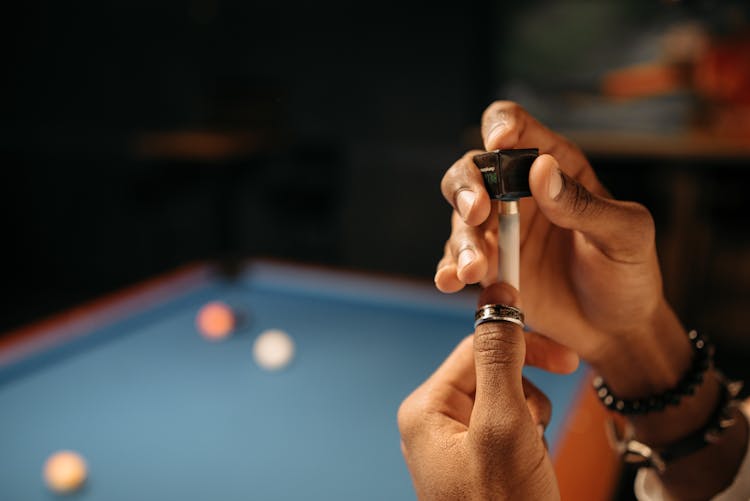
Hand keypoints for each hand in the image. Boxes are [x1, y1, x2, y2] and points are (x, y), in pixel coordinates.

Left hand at [398, 283, 558, 500]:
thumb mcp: (505, 425)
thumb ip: (500, 358)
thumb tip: (495, 297)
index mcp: (426, 409)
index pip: (473, 349)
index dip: (519, 344)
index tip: (563, 355)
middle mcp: (434, 422)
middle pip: (490, 374)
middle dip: (526, 394)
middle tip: (540, 422)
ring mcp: (455, 445)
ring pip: (504, 400)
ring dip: (530, 419)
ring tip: (531, 451)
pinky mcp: (476, 462)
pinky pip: (507, 428)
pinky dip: (528, 438)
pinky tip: (531, 462)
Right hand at [436, 101, 668, 366]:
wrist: (617, 330)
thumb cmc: (629, 273)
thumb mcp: (625, 235)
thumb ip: (583, 204)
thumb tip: (540, 169)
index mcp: (555, 167)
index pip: (517, 129)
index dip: (500, 126)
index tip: (498, 142)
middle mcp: (519, 193)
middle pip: (473, 169)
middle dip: (467, 186)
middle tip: (477, 213)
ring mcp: (500, 231)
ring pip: (461, 218)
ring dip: (462, 240)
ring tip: (474, 270)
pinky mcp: (488, 267)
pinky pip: (457, 260)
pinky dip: (449, 268)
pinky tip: (450, 281)